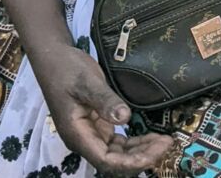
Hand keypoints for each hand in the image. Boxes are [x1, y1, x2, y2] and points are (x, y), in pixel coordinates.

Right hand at [33, 45, 172, 175]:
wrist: (53, 57)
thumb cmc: (66, 68)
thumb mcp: (86, 81)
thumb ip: (105, 100)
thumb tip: (125, 118)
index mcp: (78, 135)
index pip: (106, 161)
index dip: (131, 162)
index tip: (155, 152)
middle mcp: (84, 140)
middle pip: (115, 162)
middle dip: (141, 157)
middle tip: (166, 144)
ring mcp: (92, 134)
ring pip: (118, 154)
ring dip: (140, 150)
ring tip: (163, 141)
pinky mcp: (98, 126)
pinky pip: (118, 142)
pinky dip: (134, 142)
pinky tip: (150, 136)